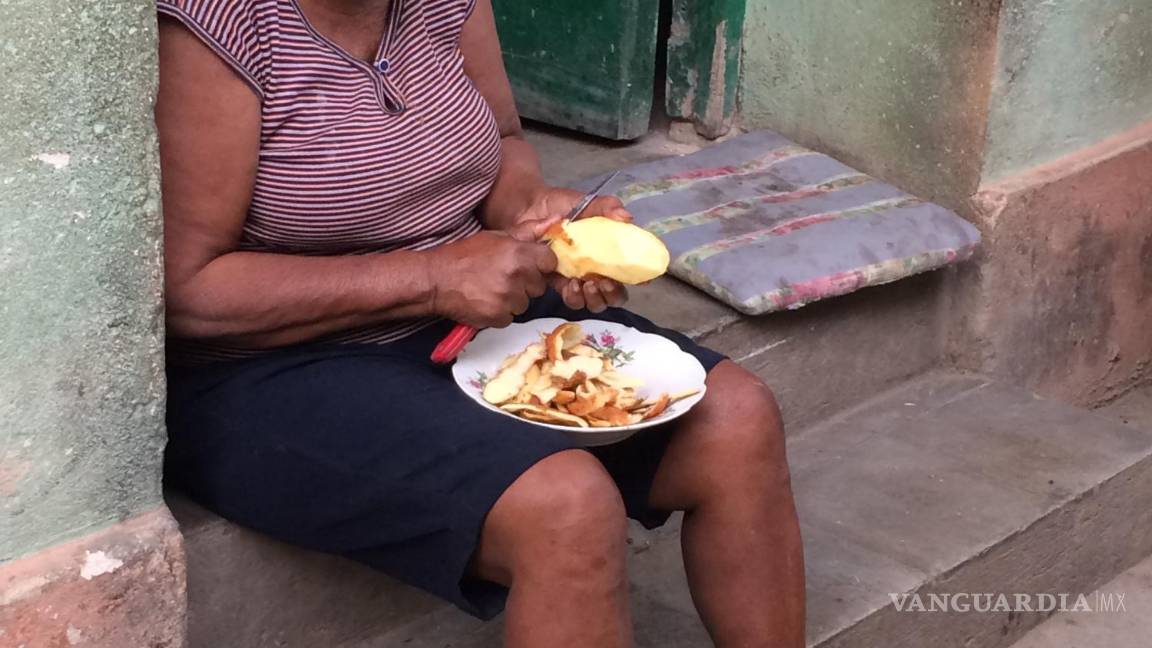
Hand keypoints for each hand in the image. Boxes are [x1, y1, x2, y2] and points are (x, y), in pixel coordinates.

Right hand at [426, 227, 555, 327]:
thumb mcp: (496, 236)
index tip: (530, 265)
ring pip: (525, 304)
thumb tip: (555, 222)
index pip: (550, 262)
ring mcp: (508, 299)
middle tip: (504, 277)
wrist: (437, 279)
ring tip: (492, 289)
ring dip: (513, 299)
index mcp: (519, 253)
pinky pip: (510, 317)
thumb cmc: (465, 255)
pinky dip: (500, 312)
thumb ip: (527, 232)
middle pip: (539, 286)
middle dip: (526, 283)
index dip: (541, 264)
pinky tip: (486, 301)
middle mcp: (517, 276)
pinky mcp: (499, 317)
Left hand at [514, 186, 630, 312]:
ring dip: (595, 298)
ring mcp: (579, 277)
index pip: (629, 271)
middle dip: (613, 294)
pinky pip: (572, 298)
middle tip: (604, 282)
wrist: (529, 209)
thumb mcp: (586, 202)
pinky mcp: (560, 282)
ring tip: (587, 284)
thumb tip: (626, 217)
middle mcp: (597, 268)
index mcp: (609, 251)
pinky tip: (570, 284)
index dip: (638, 280)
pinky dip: (574, 296)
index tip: (639, 281)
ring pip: (594, 302)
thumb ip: (606, 207)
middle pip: (614, 295)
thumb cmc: (561, 205)